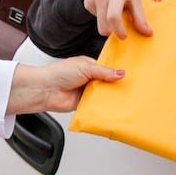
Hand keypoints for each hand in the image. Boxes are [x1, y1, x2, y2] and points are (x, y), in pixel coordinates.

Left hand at [8, 57, 124, 113]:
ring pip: (103, 96)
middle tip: (128, 89)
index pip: (108, 70)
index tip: (130, 76)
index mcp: (90, 66)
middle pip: (108, 84)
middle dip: (115, 87)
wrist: (45, 89)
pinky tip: (110, 108)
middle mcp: (90, 79)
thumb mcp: (85, 67)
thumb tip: (120, 73)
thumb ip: (104, 72)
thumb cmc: (59, 73)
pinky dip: (102, 107)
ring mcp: (87, 92)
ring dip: (109, 97)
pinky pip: (97, 107)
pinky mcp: (84, 104)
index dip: (117, 73)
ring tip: (122, 98)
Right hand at [79, 0, 152, 38]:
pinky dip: (102, 14)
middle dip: (112, 32)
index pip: (114, 17)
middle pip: (103, 25)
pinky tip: (105, 3)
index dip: (119, 30)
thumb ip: (139, 15)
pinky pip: (95, 16)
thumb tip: (147, 32)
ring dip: (107, 21)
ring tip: (113, 7)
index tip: (124, 36)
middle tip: (120, 29)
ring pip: (99, 22)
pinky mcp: (86, 1)